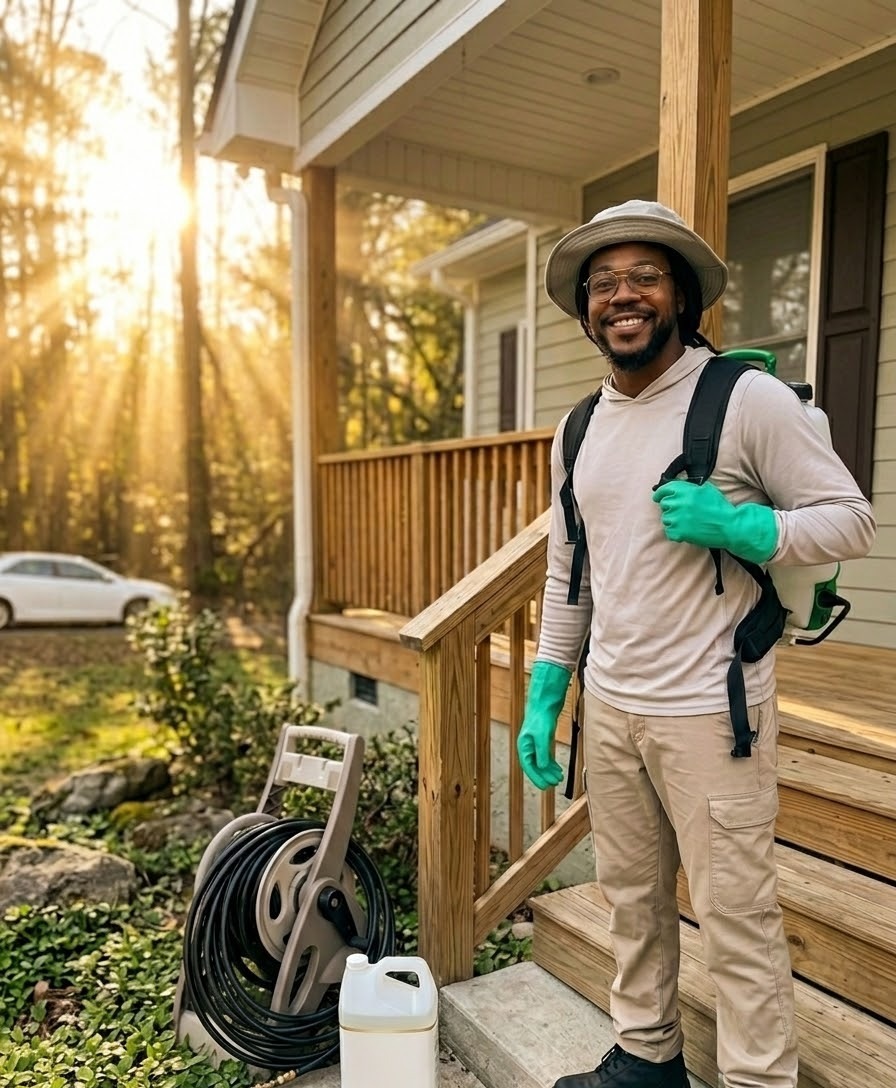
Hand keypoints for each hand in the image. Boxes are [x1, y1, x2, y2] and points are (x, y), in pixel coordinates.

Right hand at [517, 661, 571, 790]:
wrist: (545, 702)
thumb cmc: (541, 718)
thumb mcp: (542, 736)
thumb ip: (542, 752)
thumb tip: (542, 767)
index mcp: (524, 747)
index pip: (528, 767)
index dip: (536, 778)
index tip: (546, 787)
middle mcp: (528, 747)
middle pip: (535, 766)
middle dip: (545, 776)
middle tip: (556, 783)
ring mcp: (535, 744)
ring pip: (541, 762)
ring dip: (549, 771)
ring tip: (560, 778)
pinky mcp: (542, 740)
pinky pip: (545, 756)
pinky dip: (551, 764)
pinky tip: (558, 769)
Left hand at [652, 479, 777, 563]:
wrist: (728, 526)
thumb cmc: (719, 507)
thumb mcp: (705, 489)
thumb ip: (688, 488)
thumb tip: (676, 488)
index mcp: (684, 490)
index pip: (663, 489)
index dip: (660, 494)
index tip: (658, 497)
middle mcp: (678, 503)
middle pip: (664, 505)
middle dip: (671, 508)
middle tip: (683, 512)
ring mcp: (676, 519)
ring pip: (666, 519)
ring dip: (674, 521)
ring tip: (689, 522)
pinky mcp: (678, 533)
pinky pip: (670, 532)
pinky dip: (676, 533)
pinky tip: (688, 531)